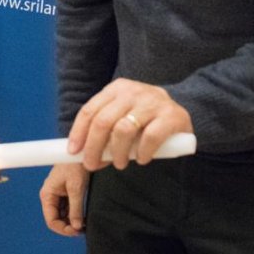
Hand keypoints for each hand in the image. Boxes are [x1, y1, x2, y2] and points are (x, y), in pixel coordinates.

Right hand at [40, 163, 88, 236]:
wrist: (80, 151)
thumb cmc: (74, 165)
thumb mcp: (76, 188)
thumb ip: (75, 209)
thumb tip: (76, 226)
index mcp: (47, 195)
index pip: (51, 221)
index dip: (63, 229)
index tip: (77, 231)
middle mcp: (50, 196)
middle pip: (56, 219)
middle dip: (68, 227)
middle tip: (82, 230)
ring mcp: (57, 195)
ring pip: (62, 215)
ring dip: (72, 222)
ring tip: (84, 225)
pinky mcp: (65, 193)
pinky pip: (67, 209)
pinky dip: (74, 215)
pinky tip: (83, 218)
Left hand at [68, 78, 192, 170]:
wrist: (180, 111)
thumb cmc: (144, 117)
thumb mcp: (121, 114)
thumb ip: (104, 128)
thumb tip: (80, 153)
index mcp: (116, 89)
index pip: (89, 110)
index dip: (78, 133)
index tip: (73, 152)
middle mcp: (133, 91)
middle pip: (103, 121)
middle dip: (93, 147)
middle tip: (92, 165)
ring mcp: (153, 102)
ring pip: (123, 129)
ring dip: (117, 153)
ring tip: (119, 164)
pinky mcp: (172, 115)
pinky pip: (150, 137)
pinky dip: (142, 152)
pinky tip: (141, 159)